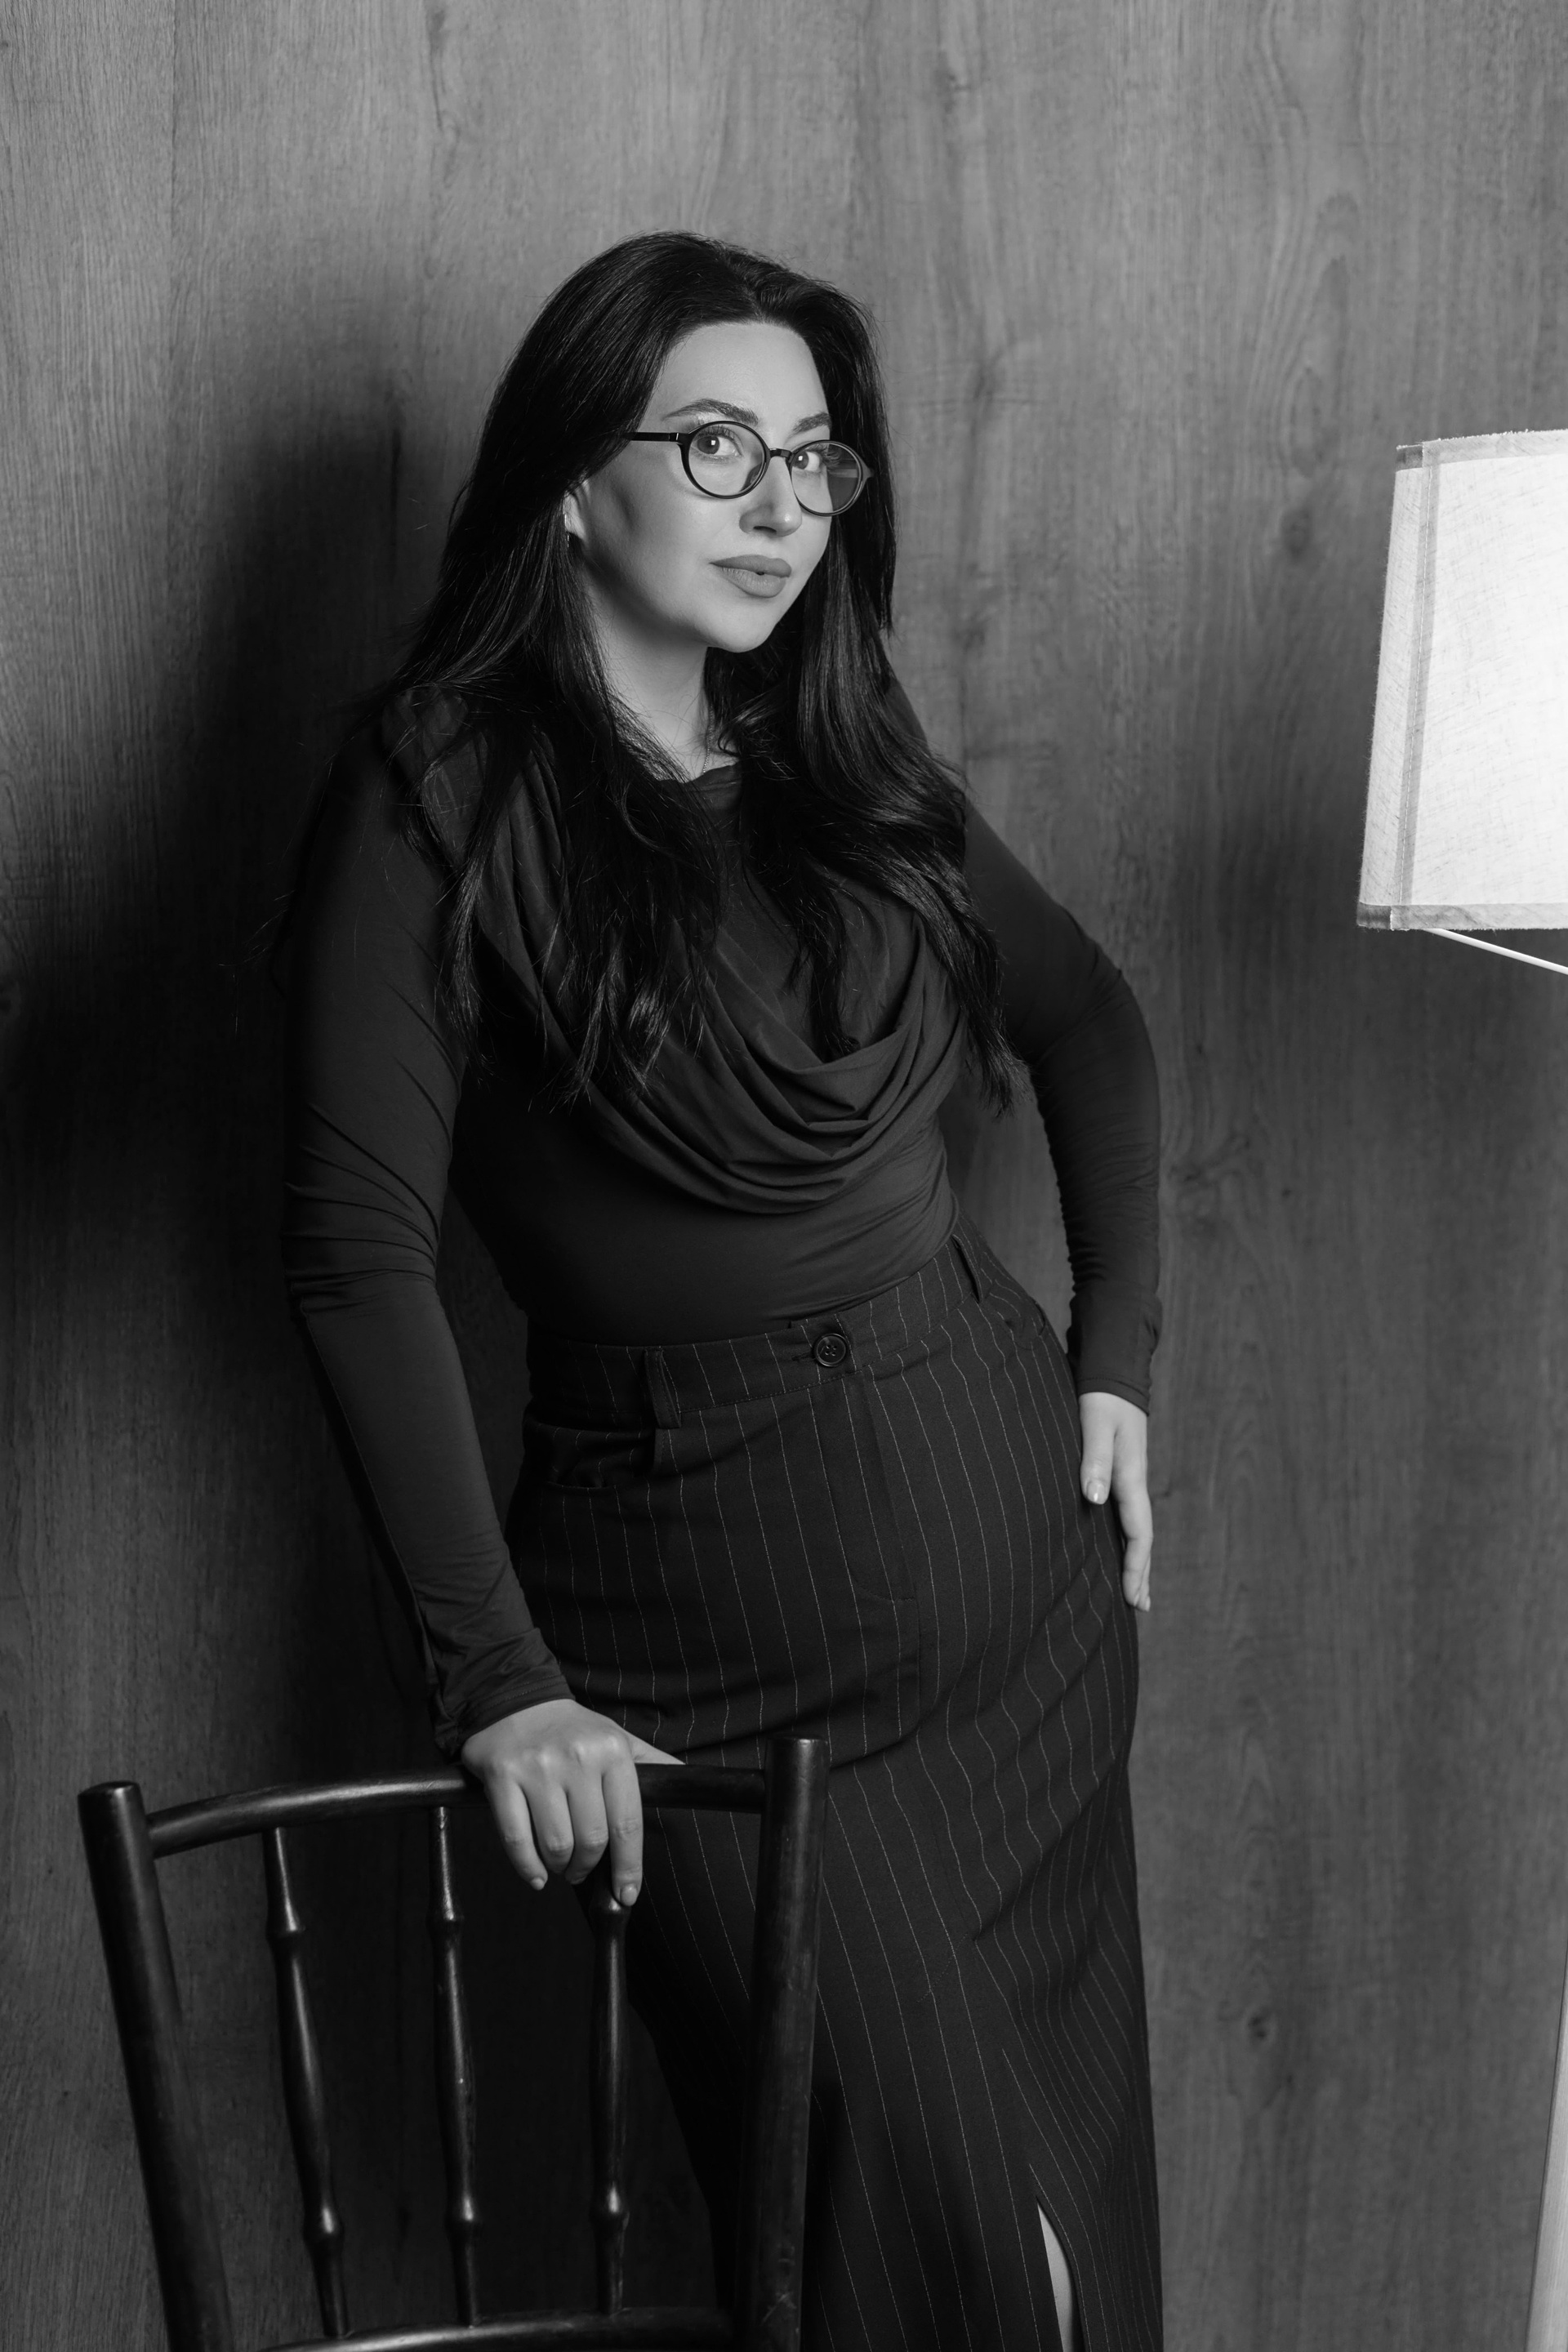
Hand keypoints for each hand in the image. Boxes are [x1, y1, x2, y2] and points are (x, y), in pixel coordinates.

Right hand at [460, 1698, 680, 1906]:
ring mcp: (537, 1767)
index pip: (627, 1823)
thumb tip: (690, 1782)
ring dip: (560, 1867)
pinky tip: (537, 1875)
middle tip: (581, 1870)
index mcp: (612, 1750)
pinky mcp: (502, 1776)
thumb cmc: (573, 1730)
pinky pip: (516, 1840)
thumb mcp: (617, 1738)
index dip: (629, 1866)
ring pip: (556, 1845)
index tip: (627, 1893)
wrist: (516, 1700)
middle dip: (587, 1867)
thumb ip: (652, 1764)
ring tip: (561, 1864)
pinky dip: (528, 1868)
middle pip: (591, 1840)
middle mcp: (577, 1757)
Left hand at [1079, 1391, 1151, 1612]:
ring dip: (1137, 1559)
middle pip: (1143, 1538)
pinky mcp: (1121, 1470)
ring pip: (1137, 1527)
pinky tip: (1119, 1544)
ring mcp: (1130, 1477)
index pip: (1139, 1534)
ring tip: (1136, 1588)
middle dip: (1141, 1573)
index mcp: (1131, 1478)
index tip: (1132, 1599)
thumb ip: (1094, 1460)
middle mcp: (1134, 1482)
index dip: (1136, 1568)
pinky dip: (1128, 1537)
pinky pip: (1128, 1513)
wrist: (1113, 1370)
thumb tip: (1094, 1499)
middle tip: (1139, 1608)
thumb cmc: (1100, 1398)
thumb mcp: (1094, 1425)